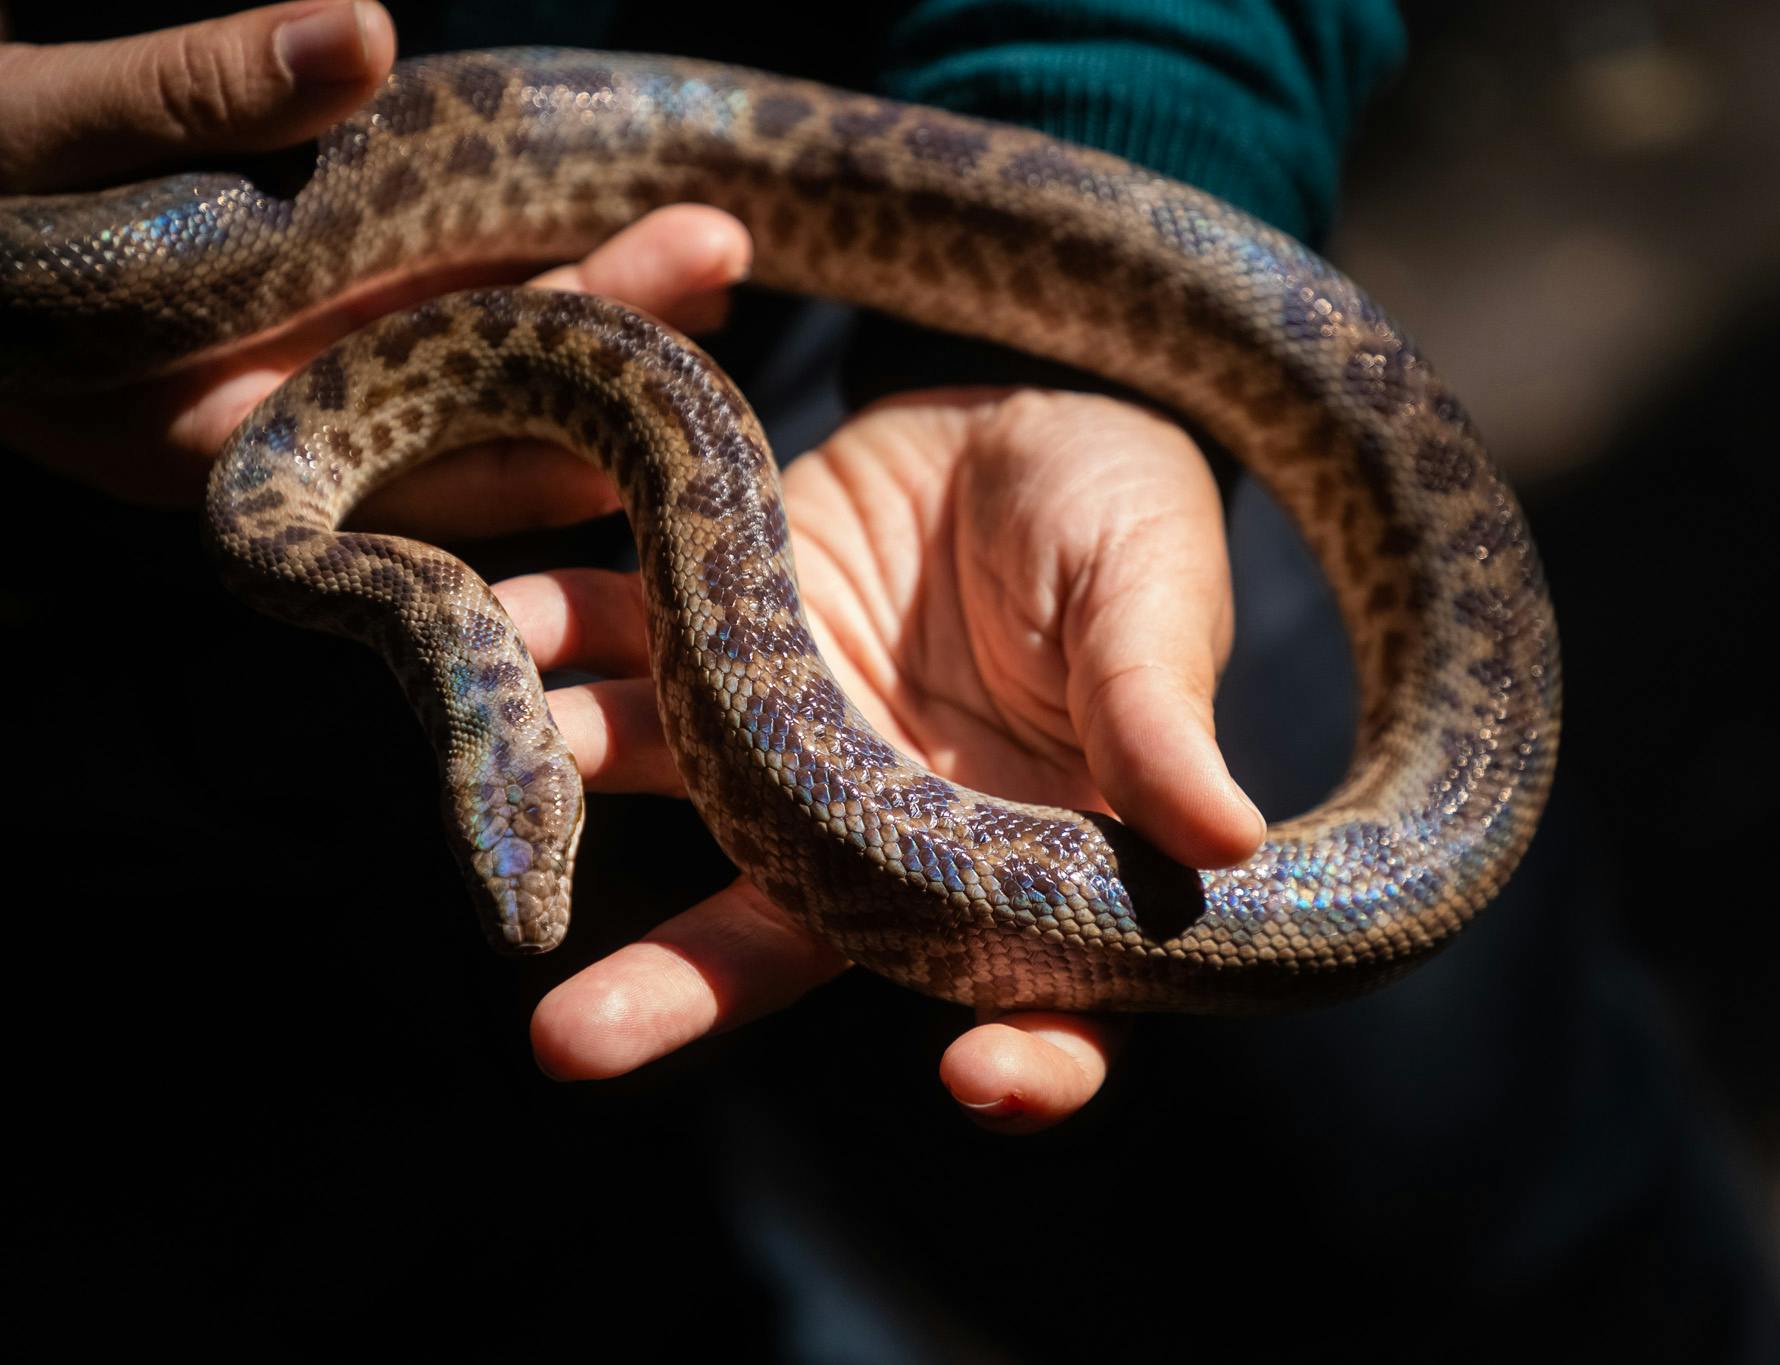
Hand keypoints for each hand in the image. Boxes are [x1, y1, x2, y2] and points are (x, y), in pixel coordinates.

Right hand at [0, 2, 750, 535]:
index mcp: (207, 436)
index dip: (548, 382)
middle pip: (474, 419)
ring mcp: (303, 387)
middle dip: (603, 343)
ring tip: (712, 249)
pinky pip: (439, 327)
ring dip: (591, 320)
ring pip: (473, 380)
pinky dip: (527, 288)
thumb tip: (361, 35)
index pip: (416, 441)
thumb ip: (195, 94)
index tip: (667, 307)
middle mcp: (280, 436)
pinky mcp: (315, 334)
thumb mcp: (47, 128)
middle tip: (723, 251)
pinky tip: (623, 242)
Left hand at [509, 387, 1265, 1131]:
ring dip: (575, 788)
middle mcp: (890, 827)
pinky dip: (557, 636)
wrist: (1034, 394)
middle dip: (680, 989)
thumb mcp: (1156, 594)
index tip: (982, 1081)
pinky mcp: (725, 634)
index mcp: (1031, 848)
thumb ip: (1157, 716)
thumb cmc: (1131, 513)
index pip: (1045, 990)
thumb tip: (1230, 847)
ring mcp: (794, 738)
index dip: (1029, 1058)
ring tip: (508, 768)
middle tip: (568, 1045)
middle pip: (792, 937)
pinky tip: (497, 622)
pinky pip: (630, 647)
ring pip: (678, 797)